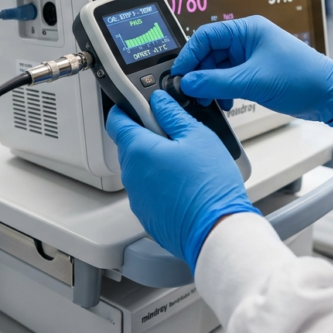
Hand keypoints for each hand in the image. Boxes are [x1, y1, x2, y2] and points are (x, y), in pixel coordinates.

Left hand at [106, 91, 258, 271]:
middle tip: (175, 135)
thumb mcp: (197, 136)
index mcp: (138, 150)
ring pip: (140, 169)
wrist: (216, 231)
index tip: (139, 105)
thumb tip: (159, 101)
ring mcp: (137, 197)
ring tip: (186, 163)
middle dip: (148, 136)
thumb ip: (172, 114)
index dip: (126, 108)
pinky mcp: (147, 214)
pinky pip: (148, 191)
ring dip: (155, 161)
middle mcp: (131, 175)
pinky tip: (185, 185)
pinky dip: (160, 184)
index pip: (116, 121)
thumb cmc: (209, 186)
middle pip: (130, 145)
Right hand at [172, 16, 332, 128]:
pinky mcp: (255, 72)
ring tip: (208, 101)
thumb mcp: (252, 81)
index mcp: (247, 29)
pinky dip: (222, 90)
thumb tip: (187, 83)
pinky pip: (228, 78)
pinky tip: (225, 103)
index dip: (189, 55)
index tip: (178, 75)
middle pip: (208, 52)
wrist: (330, 95)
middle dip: (199, 73)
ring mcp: (251, 56)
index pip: (205, 36)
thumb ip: (215, 82)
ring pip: (217, 67)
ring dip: (210, 85)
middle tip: (191, 92)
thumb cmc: (301, 79)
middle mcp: (247, 39)